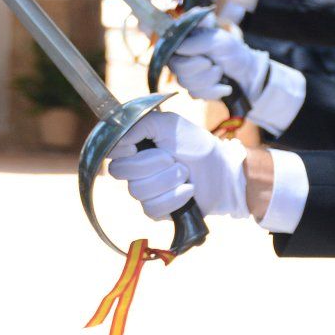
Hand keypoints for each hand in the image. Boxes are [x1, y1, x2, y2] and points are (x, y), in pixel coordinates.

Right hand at [106, 111, 247, 220]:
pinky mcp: (155, 210)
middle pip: (121, 172)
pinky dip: (175, 197)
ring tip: (185, 174)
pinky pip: (152, 208)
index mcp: (135, 148)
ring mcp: (144, 192)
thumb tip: (119, 139)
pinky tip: (188, 191)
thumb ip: (141, 124)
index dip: (123, 150)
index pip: (110, 152)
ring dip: (168, 180)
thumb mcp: (170, 124)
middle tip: (173, 159)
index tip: (138, 146)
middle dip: (153, 163)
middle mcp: (134, 171)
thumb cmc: (197, 146)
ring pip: (138, 191)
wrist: (224, 172)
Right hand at [164, 20, 269, 104]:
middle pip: (177, 68)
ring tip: (221, 74)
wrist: (249, 75)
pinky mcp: (193, 90)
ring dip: (210, 80)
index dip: (187, 56)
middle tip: (216, 66)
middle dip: (202, 70)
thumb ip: (197, 42)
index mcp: (185, 41)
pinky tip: (222, 86)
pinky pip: (195, 94)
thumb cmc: (234, 53)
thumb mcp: (219, 41)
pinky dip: (213, 91)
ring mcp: (186, 74)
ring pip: (186, 82)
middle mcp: (181, 57)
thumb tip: (178, 47)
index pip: (171, 48)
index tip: (206, 58)